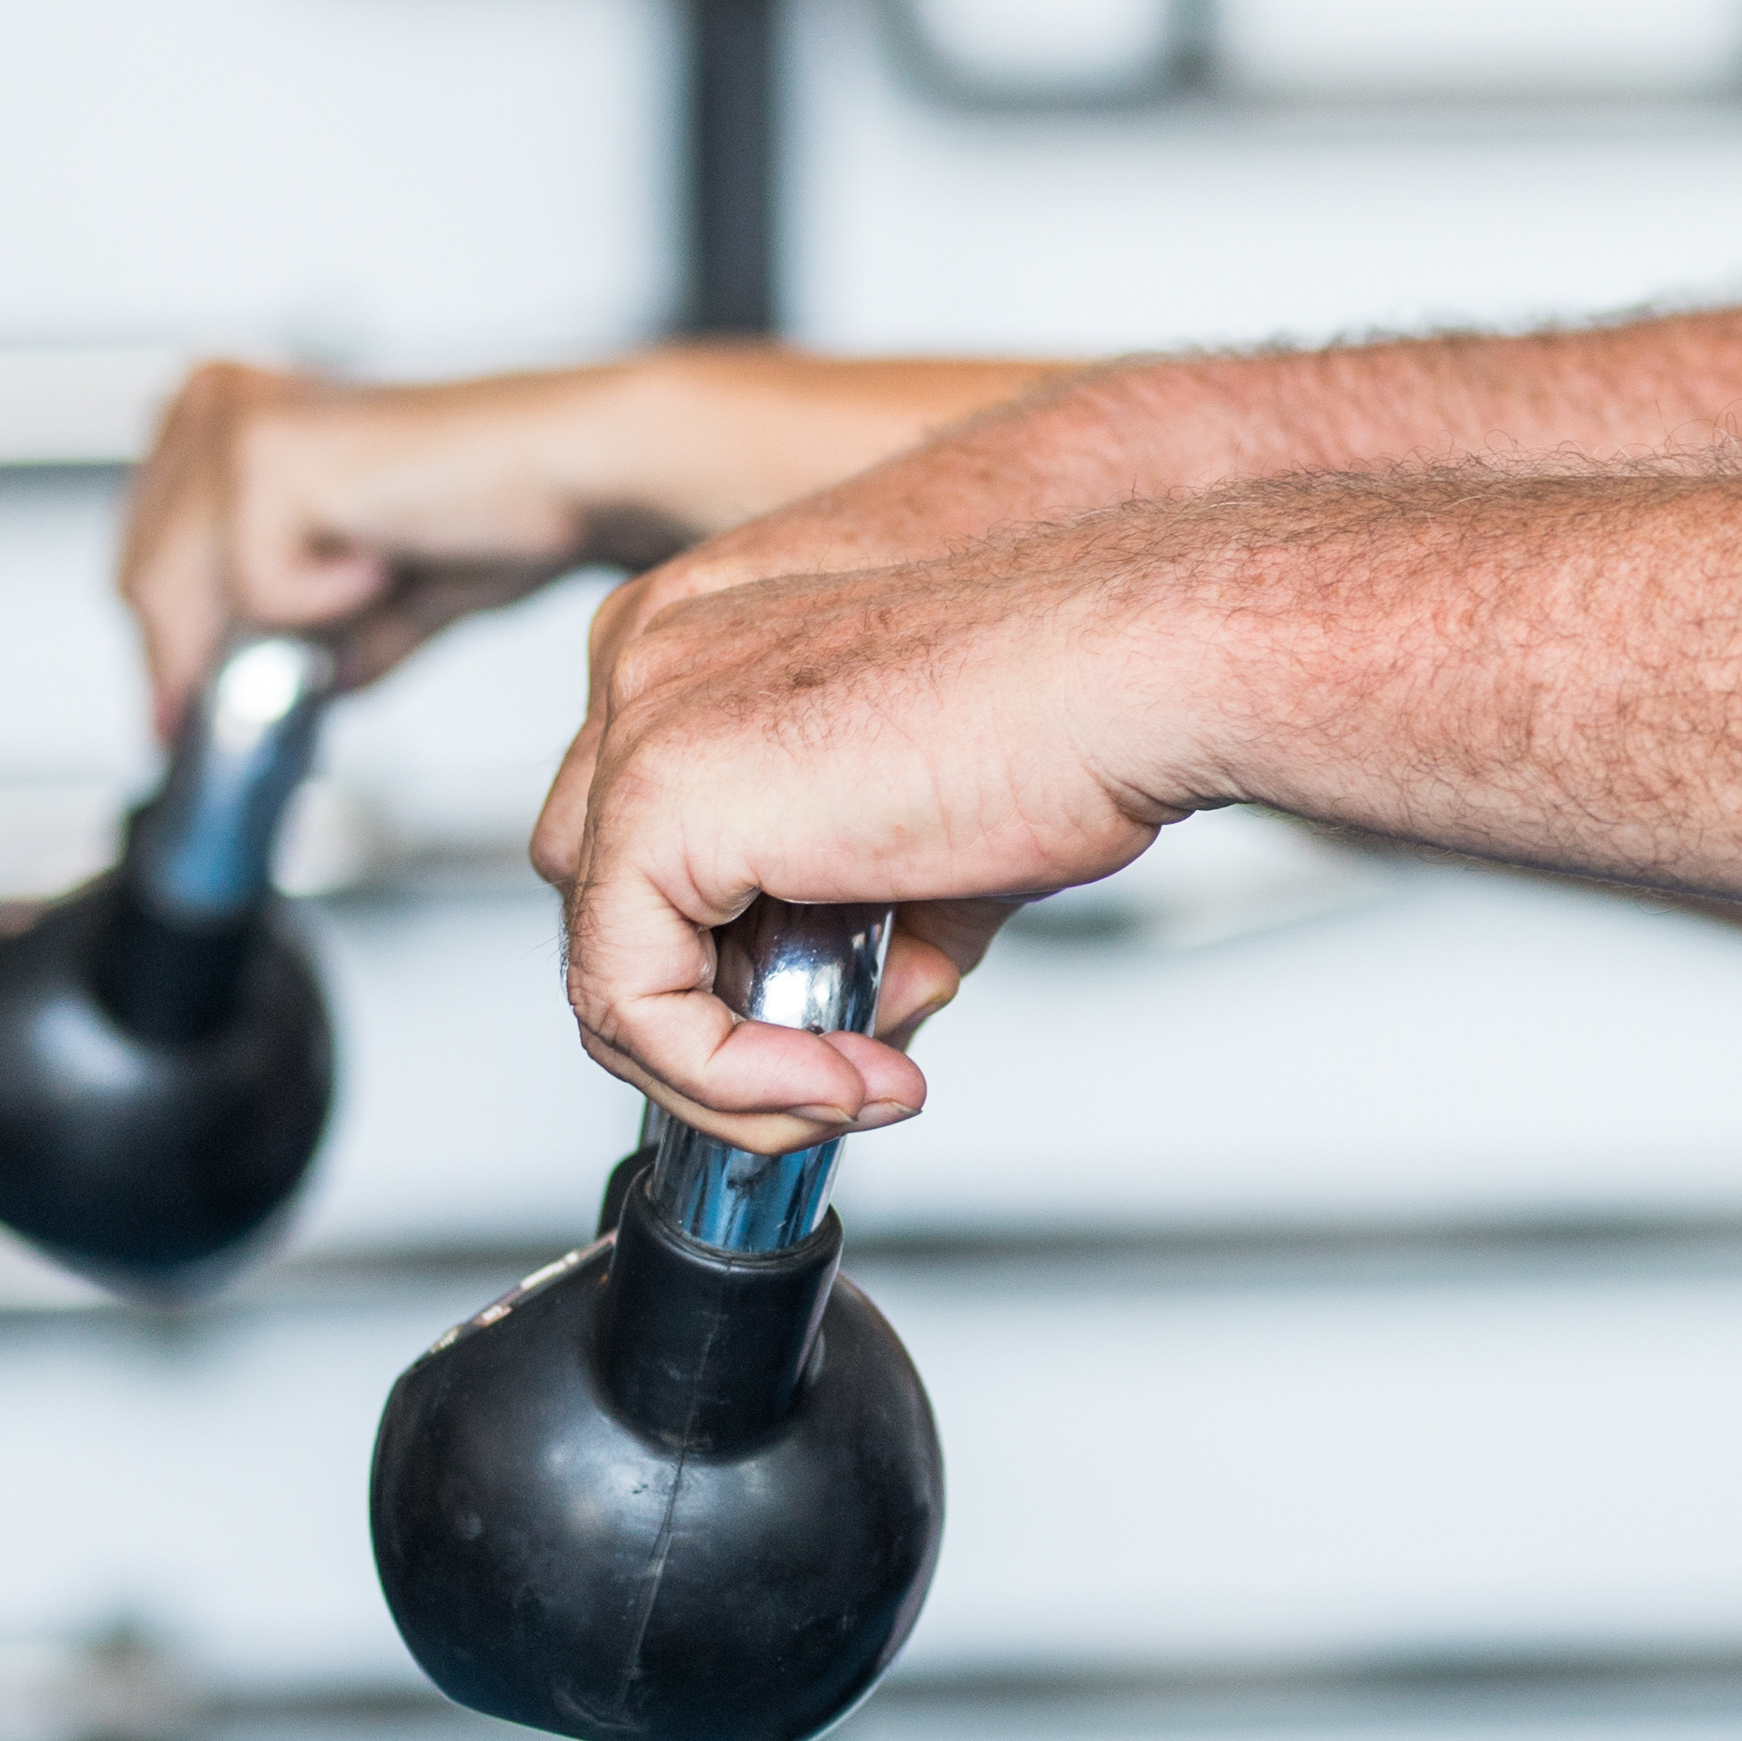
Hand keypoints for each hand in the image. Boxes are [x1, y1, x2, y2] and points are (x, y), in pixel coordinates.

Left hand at [117, 360, 682, 735]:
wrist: (579, 471)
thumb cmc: (501, 508)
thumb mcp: (374, 591)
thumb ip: (311, 637)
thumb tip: (275, 700)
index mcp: (223, 406)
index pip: (144, 552)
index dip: (162, 647)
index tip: (176, 717)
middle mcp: (214, 400)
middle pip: (142, 578)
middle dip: (193, 663)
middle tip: (258, 712)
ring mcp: (234, 426)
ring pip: (181, 596)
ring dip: (266, 643)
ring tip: (359, 617)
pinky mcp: (272, 463)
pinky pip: (259, 596)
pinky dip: (324, 610)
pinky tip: (387, 564)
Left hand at [535, 533, 1215, 1146]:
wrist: (1135, 666)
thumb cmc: (1074, 708)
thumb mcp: (937, 841)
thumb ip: (868, 927)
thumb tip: (853, 1028)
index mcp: (703, 649)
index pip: (645, 854)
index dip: (731, 971)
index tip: (846, 1031)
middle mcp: (651, 668)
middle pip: (608, 908)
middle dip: (713, 1023)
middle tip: (840, 1074)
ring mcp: (643, 725)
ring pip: (607, 971)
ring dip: (731, 1074)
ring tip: (858, 1091)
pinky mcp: (659, 801)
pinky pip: (634, 1000)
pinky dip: (730, 1076)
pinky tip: (839, 1084)